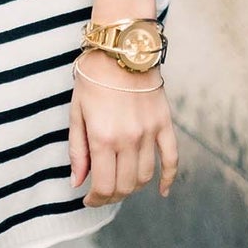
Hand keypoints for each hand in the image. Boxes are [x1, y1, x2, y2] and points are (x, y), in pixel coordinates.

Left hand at [68, 49, 178, 206]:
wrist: (120, 48)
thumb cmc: (92, 78)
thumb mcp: (76, 112)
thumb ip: (77, 150)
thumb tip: (77, 183)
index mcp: (102, 138)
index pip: (104, 186)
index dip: (95, 199)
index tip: (89, 199)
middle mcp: (128, 139)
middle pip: (126, 186)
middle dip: (112, 195)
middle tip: (102, 192)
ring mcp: (149, 133)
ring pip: (146, 176)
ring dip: (133, 187)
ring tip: (121, 183)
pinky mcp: (164, 124)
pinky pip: (172, 158)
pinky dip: (168, 178)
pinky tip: (161, 190)